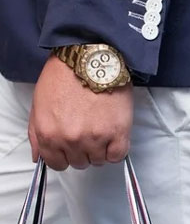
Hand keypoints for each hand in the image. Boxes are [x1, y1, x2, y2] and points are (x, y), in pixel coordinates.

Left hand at [29, 55, 133, 170]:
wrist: (90, 59)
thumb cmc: (64, 77)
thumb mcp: (39, 106)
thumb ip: (37, 135)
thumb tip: (39, 156)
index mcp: (49, 135)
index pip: (57, 164)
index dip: (64, 155)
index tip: (71, 148)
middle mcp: (71, 140)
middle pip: (79, 163)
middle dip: (83, 150)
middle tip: (87, 132)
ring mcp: (95, 138)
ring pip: (99, 160)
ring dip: (100, 149)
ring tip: (101, 129)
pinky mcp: (117, 134)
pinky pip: (117, 156)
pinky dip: (116, 149)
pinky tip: (113, 135)